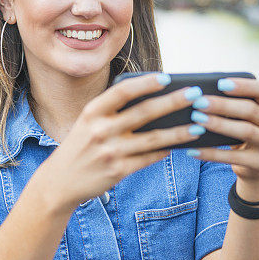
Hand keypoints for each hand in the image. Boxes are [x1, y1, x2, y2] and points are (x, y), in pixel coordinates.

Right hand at [36, 73, 204, 211]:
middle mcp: (100, 130)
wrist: (59, 182)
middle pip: (144, 112)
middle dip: (173, 102)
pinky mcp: (118, 171)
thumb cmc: (81, 146)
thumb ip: (114, 111)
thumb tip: (155, 99)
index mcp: (92, 112)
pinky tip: (181, 145)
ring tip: (198, 125)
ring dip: (179, 131)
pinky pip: (149, 158)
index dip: (146, 83)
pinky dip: (166, 150)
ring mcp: (110, 152)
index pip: (122, 92)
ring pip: (153, 139)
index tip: (167, 77)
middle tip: (195, 94)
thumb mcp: (89, 122)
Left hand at [189, 77, 258, 184]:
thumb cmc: (239, 131)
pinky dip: (213, 153)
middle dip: (223, 105)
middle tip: (199, 102)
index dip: (244, 86)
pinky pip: (235, 157)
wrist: (253, 165)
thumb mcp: (239, 117)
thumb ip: (228, 104)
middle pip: (251, 110)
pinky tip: (194, 150)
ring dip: (220, 125)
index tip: (221, 83)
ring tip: (198, 120)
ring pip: (246, 131)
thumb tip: (197, 94)